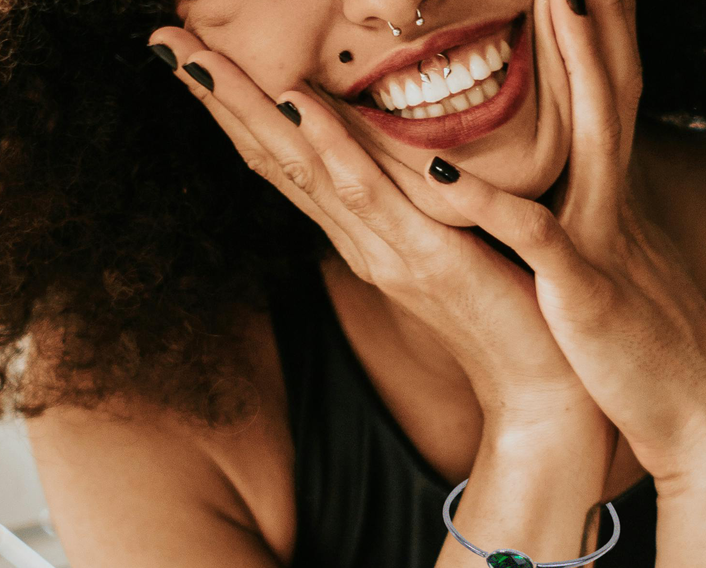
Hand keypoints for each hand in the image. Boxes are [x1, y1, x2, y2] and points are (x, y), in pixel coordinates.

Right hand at [145, 28, 611, 442]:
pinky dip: (333, 149)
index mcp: (365, 234)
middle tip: (164, 44)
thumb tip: (397, 155)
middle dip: (219, 100)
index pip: (288, 163)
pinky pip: (373, 196)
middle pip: (276, 160)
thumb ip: (418, 202)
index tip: (196, 59)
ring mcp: (388, 251)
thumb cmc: (506, 309)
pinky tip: (301, 107)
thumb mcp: (451, 242)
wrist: (541, 385)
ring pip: (304, 170)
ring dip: (249, 111)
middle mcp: (362, 241)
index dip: (239, 111)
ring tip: (198, 60)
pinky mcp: (430, 260)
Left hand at [413, 0, 705, 486]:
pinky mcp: (588, 294)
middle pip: (614, 89)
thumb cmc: (650, 352)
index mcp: (617, 200)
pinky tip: (441, 169)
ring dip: (575, 65)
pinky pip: (536, 238)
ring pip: (591, 136)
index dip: (602, 32)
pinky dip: (488, 204)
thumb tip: (574, 195)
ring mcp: (607, 243)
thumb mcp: (623, 271)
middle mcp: (617, 205)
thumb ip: (599, 224)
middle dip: (598, 18)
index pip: (612, 96)